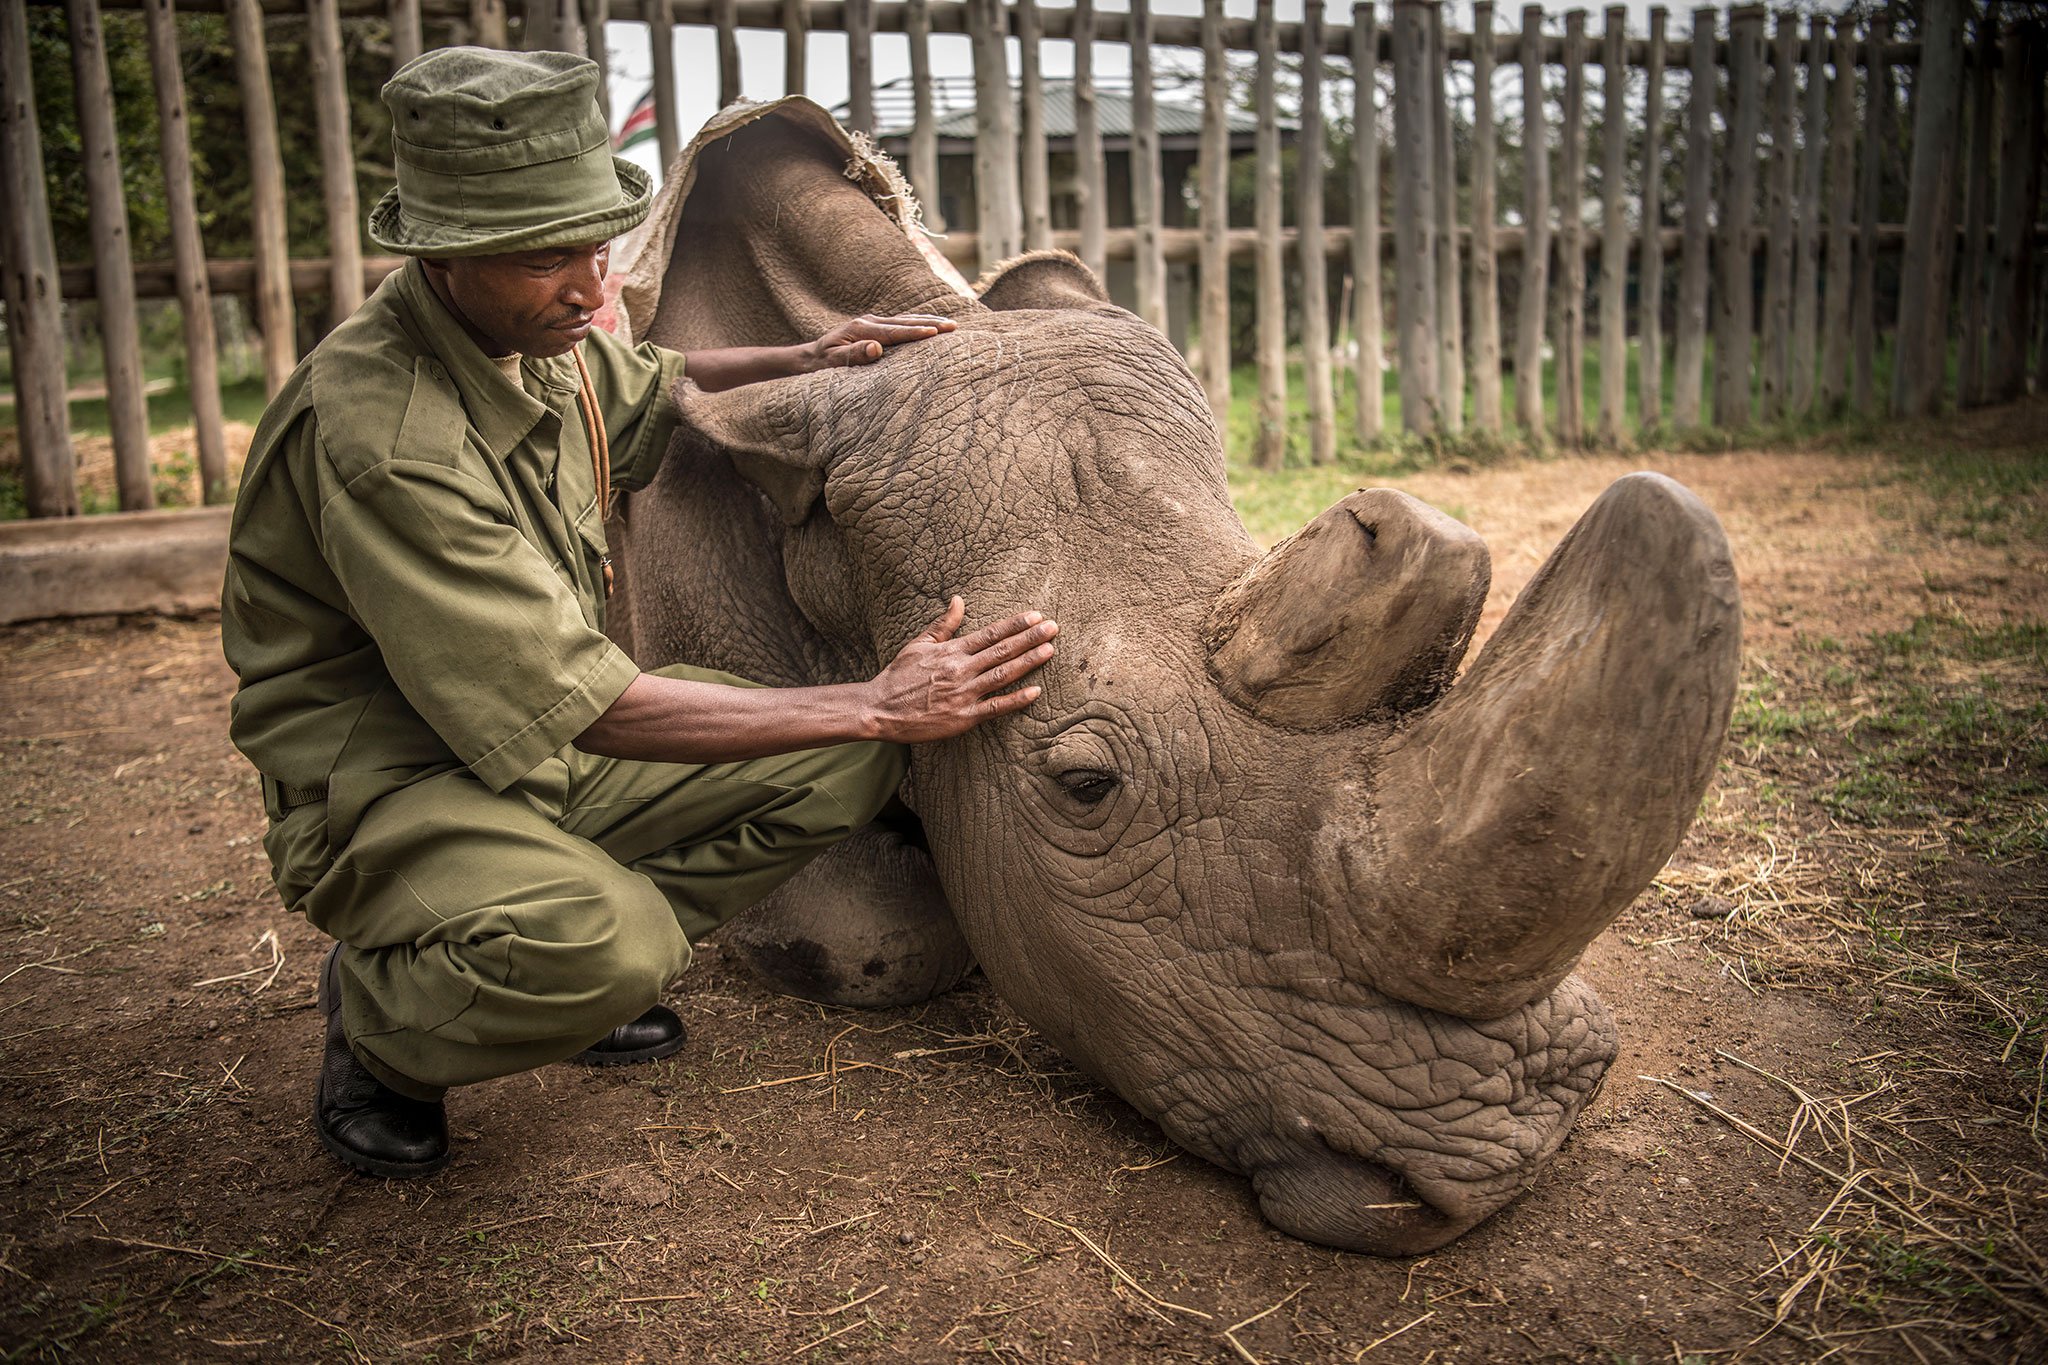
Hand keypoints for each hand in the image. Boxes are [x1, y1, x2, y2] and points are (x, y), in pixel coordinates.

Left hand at [805, 313, 956, 369]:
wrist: (810, 358)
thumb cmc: (821, 365)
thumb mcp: (834, 363)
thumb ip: (854, 354)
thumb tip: (876, 348)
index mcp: (861, 329)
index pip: (894, 331)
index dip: (915, 332)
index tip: (934, 333)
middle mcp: (869, 322)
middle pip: (905, 321)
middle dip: (930, 324)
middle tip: (953, 327)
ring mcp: (873, 322)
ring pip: (906, 319)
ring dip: (928, 321)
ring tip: (950, 325)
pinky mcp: (875, 327)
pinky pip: (901, 323)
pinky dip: (918, 323)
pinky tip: (932, 325)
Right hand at [864, 598, 1057, 742]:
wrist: (879, 709)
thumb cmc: (899, 676)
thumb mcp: (919, 644)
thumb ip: (944, 624)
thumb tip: (959, 600)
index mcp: (951, 651)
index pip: (990, 634)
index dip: (1015, 624)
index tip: (1036, 616)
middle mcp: (961, 670)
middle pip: (1002, 650)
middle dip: (1030, 638)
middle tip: (1054, 628)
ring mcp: (963, 694)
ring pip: (1003, 674)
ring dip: (1029, 662)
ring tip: (1050, 651)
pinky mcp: (963, 717)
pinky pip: (995, 707)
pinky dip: (1016, 699)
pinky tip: (1035, 692)